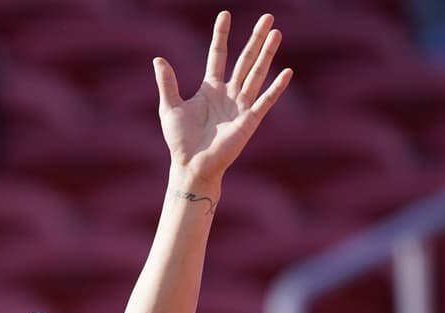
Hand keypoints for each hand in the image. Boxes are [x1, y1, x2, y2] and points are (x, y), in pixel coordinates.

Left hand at [154, 11, 291, 194]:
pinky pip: (265, 100)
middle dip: (255, 38)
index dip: (221, 35)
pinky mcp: (249, 120)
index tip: (225, 15)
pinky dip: (276, 87)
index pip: (218, 55)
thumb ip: (167, 83)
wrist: (191, 165)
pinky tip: (287, 72)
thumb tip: (157, 59)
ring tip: (276, 33)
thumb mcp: (169, 107)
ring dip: (266, 54)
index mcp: (210, 88)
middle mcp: (228, 93)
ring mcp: (240, 106)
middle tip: (267, 17)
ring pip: (256, 73)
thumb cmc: (179, 141)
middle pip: (245, 59)